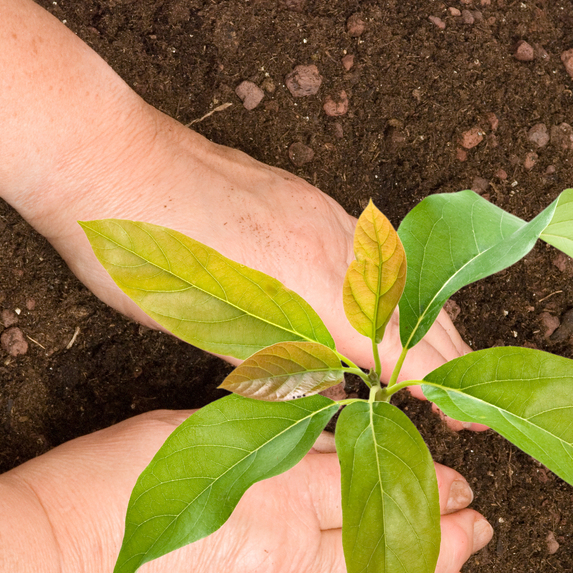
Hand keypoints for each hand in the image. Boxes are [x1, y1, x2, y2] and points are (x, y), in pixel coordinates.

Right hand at [9, 410, 492, 572]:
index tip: (460, 486)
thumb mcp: (196, 439)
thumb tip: (340, 446)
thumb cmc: (104, 491)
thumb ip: (277, 446)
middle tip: (484, 531)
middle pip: (391, 560)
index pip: (377, 493)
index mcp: (277, 508)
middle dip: (450, 544)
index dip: (429, 488)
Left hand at [20, 110, 484, 427]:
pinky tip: (381, 300)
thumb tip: (318, 388)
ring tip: (431, 356)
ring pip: (393, 275)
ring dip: (419, 319)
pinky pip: (367, 248)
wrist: (111, 157)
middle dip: (442, 355)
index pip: (393, 345)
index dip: (432, 384)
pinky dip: (387, 284)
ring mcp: (321, 212)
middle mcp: (331, 243)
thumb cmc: (143, 253)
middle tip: (457, 396)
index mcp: (310, 283)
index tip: (461, 415)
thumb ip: (272, 357)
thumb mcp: (205, 328)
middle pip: (409, 307)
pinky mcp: (305, 196)